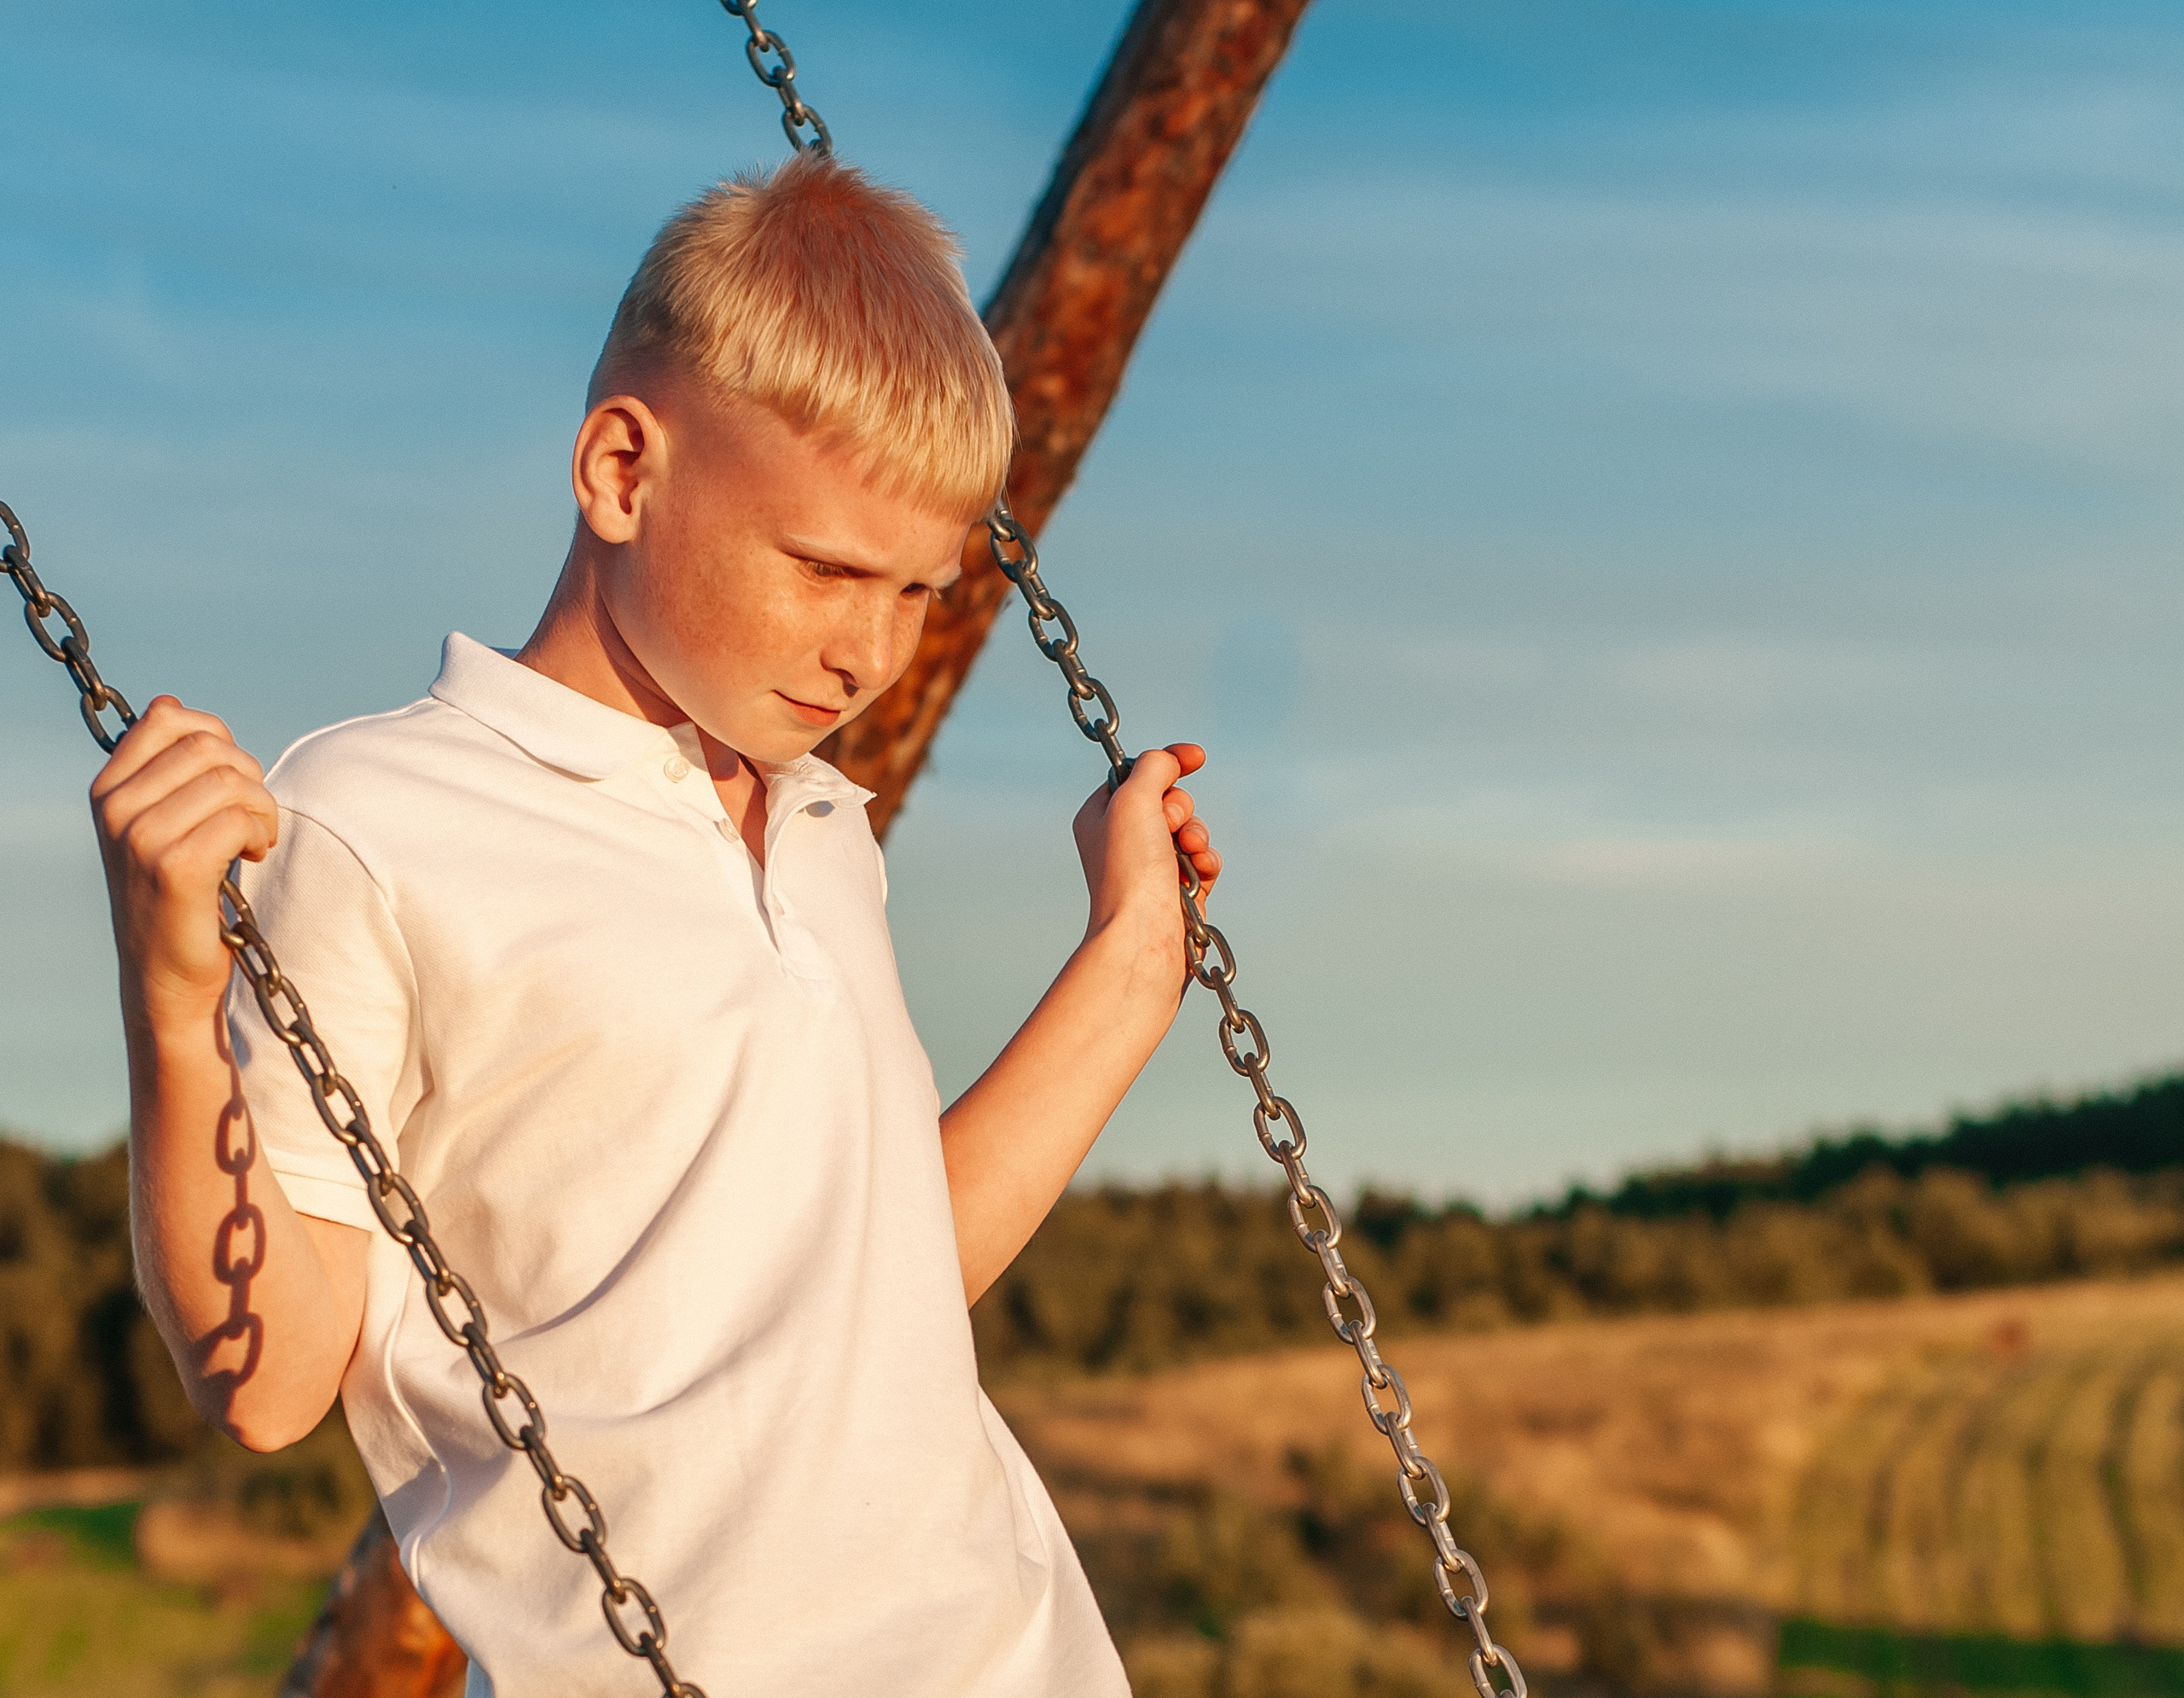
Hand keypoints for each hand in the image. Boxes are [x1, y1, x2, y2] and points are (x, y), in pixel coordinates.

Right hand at [91, 696, 278, 1024]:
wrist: (167, 973)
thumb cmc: (179, 893)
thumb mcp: (161, 819)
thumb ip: (168, 766)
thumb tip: (170, 704)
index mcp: (109, 788)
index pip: (170, 718)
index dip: (219, 739)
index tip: (229, 781)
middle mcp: (116, 808)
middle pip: (210, 746)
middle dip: (250, 776)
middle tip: (252, 817)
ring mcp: (141, 838)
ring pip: (231, 780)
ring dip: (262, 809)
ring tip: (254, 840)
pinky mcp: (174, 868)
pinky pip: (239, 819)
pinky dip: (262, 834)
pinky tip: (252, 857)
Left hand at [1072, 743, 1222, 950]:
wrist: (1143, 937)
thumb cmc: (1129, 871)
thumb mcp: (1132, 800)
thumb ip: (1154, 767)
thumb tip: (1172, 760)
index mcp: (1100, 816)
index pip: (1137, 775)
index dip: (1167, 763)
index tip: (1195, 757)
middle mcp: (1123, 841)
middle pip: (1169, 801)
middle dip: (1180, 810)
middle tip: (1169, 827)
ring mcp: (1151, 867)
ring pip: (1191, 830)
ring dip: (1196, 836)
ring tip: (1187, 854)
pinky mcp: (1177, 890)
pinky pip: (1204, 860)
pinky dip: (1206, 862)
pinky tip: (1199, 872)